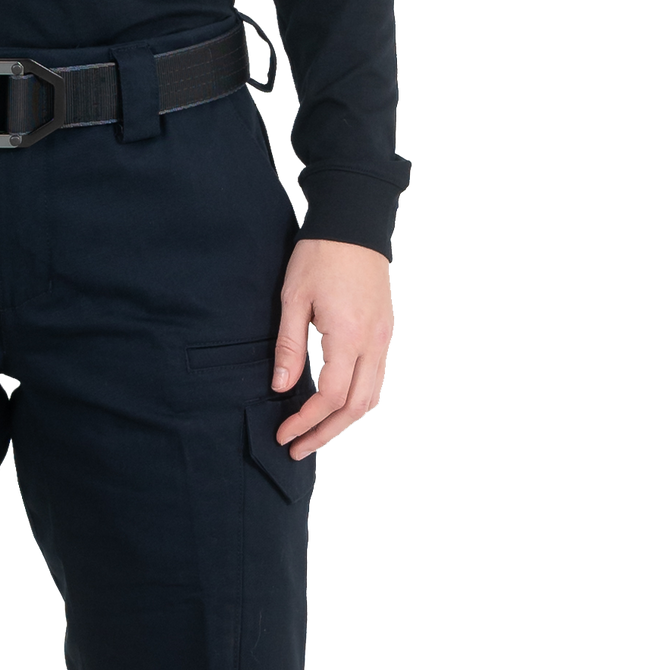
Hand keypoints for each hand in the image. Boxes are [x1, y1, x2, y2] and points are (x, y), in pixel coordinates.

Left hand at [271, 238, 395, 461]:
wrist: (355, 221)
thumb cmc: (320, 254)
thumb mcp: (293, 298)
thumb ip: (288, 347)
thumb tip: (281, 388)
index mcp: (348, 334)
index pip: (330, 396)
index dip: (306, 422)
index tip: (283, 433)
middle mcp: (374, 341)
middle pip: (356, 407)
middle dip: (326, 433)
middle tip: (297, 448)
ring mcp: (386, 338)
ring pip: (374, 398)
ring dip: (345, 423)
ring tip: (316, 434)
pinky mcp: (388, 332)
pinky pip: (379, 380)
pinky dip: (359, 402)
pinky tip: (336, 408)